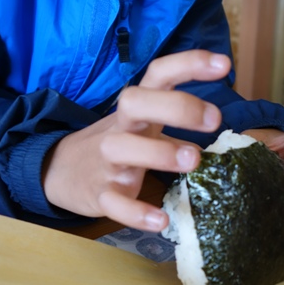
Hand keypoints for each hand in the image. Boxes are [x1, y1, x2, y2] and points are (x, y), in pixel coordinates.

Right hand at [42, 50, 230, 230]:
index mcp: (136, 108)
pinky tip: (161, 221)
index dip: (189, 64)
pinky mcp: (99, 194)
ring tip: (194, 161)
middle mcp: (120, 127)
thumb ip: (176, 126)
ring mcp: (106, 160)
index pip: (158, 74)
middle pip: (136, 102)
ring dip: (160, 153)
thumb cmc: (117, 144)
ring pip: (125, 148)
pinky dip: (136, 213)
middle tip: (214, 119)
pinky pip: (115, 203)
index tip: (224, 64)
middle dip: (176, 106)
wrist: (60, 171)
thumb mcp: (143, 126)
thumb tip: (220, 136)